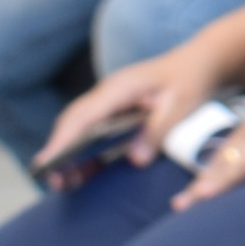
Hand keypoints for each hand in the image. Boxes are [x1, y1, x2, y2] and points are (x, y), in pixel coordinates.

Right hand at [37, 47, 217, 189]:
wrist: (197, 63)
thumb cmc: (190, 81)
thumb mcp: (181, 106)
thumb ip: (158, 131)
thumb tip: (135, 161)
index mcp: (120, 87)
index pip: (84, 115)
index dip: (64, 139)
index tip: (47, 161)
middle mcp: (107, 92)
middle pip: (73, 121)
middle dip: (58, 149)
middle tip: (51, 180)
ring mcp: (108, 101)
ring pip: (77, 126)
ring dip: (66, 152)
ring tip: (59, 182)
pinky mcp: (113, 110)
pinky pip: (90, 130)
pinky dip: (80, 150)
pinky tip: (77, 172)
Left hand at [171, 77, 244, 209]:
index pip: (237, 142)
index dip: (218, 165)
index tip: (204, 183)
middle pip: (225, 153)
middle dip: (202, 178)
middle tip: (182, 203)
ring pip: (227, 161)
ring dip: (204, 185)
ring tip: (184, 206)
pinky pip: (241, 166)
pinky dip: (222, 181)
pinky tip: (206, 195)